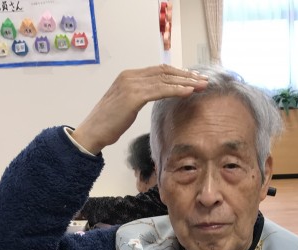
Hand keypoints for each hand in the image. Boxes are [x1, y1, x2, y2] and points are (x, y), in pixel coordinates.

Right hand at [72, 65, 208, 154]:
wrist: (92, 132)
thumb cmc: (109, 123)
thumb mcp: (126, 106)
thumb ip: (139, 96)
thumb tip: (155, 98)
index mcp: (129, 76)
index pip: (159, 70)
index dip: (179, 73)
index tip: (194, 79)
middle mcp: (130, 76)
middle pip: (165, 71)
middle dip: (187, 75)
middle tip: (204, 80)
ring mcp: (131, 84)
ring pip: (165, 80)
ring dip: (186, 82)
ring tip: (202, 86)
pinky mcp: (133, 96)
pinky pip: (160, 91)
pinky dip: (176, 90)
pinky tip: (189, 92)